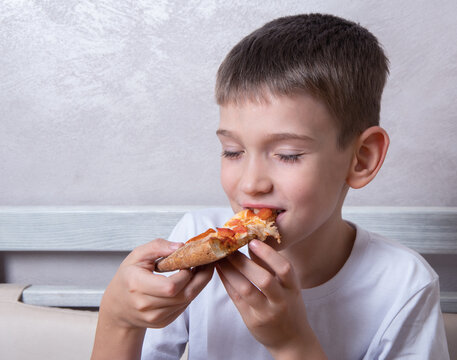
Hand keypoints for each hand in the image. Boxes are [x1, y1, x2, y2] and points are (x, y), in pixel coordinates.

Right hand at [91, 239, 213, 359]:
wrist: (118, 305)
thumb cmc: (128, 277)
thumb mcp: (137, 255)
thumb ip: (158, 247)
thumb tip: (180, 246)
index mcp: (137, 285)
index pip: (170, 286)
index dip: (185, 274)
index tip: (189, 261)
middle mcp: (145, 305)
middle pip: (183, 295)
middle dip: (200, 278)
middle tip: (205, 263)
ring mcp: (154, 317)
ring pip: (187, 301)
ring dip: (198, 285)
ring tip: (199, 270)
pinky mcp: (162, 322)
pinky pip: (184, 307)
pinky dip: (190, 293)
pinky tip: (189, 282)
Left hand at [216, 240, 325, 359]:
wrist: (291, 339)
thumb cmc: (288, 306)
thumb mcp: (287, 287)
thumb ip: (271, 267)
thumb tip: (252, 243)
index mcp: (293, 289)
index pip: (285, 269)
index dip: (269, 254)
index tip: (253, 241)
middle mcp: (281, 301)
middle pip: (264, 280)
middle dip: (244, 262)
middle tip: (230, 248)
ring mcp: (266, 312)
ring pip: (246, 289)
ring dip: (231, 271)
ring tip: (221, 258)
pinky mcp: (252, 320)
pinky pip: (236, 298)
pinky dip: (227, 282)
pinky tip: (221, 271)